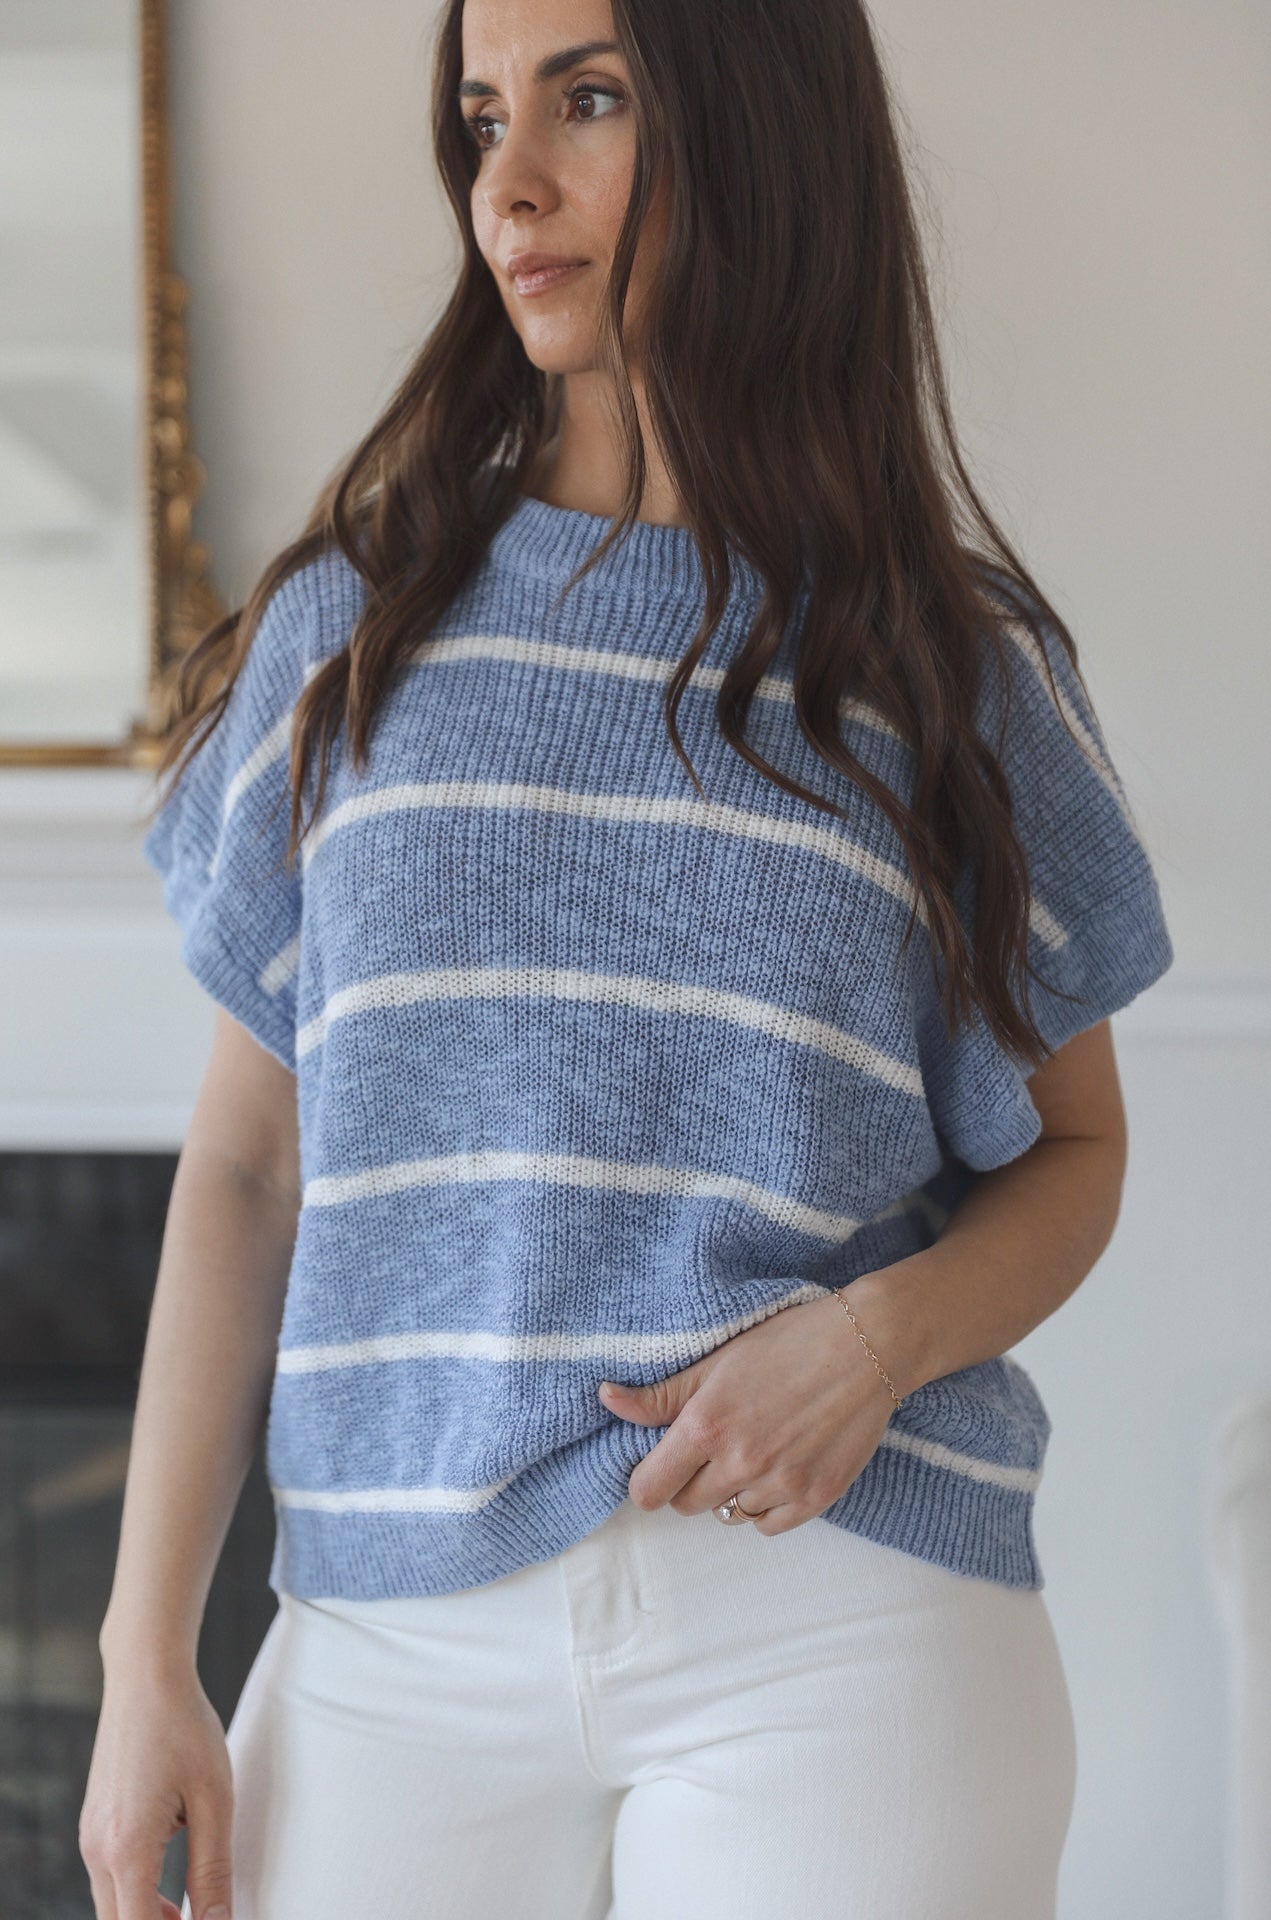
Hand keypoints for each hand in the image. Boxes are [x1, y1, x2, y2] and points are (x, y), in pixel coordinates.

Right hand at [80, 1654, 233, 1919]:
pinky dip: (137, 1888)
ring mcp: (90, 1836)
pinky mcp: (93, 1823)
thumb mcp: (214, 1800)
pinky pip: (110, 1876)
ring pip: (113, 1903)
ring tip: (189, 1902)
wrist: (146, 1676)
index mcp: (127, 1848)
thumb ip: (214, 1869)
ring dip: (147, 1913)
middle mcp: (97, 1849)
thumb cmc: (185, 1728)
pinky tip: (170, 1868)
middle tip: (202, 1916)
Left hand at [598, 1282, 904, 1535]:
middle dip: (690, 1480)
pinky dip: (765, 1506)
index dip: (647, 1479)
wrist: (868, 1345)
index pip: (648, 1491)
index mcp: (706, 1425)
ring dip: (731, 1490)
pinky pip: (767, 1526)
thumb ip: (660, 1393)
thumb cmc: (788, 1342)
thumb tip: (607, 1400)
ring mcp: (780, 1484)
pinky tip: (776, 1468)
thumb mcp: (717, 1360)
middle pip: (686, 1505)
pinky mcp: (815, 1498)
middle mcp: (740, 1461)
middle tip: (714, 1445)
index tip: (660, 1463)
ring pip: (729, 1514)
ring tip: (755, 1446)